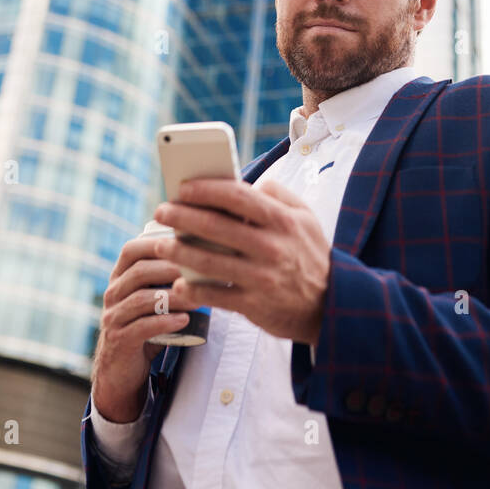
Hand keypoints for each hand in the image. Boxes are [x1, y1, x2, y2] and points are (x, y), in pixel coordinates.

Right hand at [92, 232, 197, 422]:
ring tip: (198, 297)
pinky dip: (165, 322)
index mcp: (119, 276)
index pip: (131, 250)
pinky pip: (141, 327)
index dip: (156, 242)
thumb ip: (167, 278)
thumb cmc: (145, 324)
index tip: (186, 241)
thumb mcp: (151, 297)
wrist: (122, 368)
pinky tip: (185, 320)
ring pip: (142, 300)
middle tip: (200, 269)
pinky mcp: (118, 340)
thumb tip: (210, 254)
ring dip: (173, 296)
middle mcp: (112, 293)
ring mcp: (113, 317)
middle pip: (139, 272)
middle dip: (171, 268)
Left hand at [153, 177, 330, 346]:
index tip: (182, 187)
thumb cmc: (311, 255)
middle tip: (160, 211)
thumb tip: (250, 182)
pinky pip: (216, 296)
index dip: (207, 189)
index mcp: (282, 220)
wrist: (330, 306)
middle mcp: (271, 246)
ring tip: (159, 244)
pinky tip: (178, 283)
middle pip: (217, 226)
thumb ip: (279, 195)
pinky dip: (194, 290)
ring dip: (179, 251)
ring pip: (210, 261)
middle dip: (182, 216)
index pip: (238, 196)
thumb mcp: (306, 218)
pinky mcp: (254, 305)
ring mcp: (262, 277)